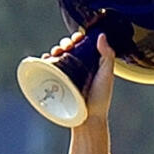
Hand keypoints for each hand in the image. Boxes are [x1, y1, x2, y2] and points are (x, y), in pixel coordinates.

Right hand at [57, 32, 113, 153]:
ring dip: (54, 50)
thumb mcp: (107, 74)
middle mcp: (79, 68)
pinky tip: (46, 59)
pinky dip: (46, 61)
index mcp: (91, 63)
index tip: (76, 39)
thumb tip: (101, 35)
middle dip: (64, 43)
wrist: (88, 118)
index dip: (78, 38)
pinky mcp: (58, 84)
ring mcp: (68, 76)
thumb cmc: (100, 98)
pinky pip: (50, 69)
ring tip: (54, 53)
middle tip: (65, 47)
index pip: (82, 45)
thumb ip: (107, 55)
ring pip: (58, 58)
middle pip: (69, 50)